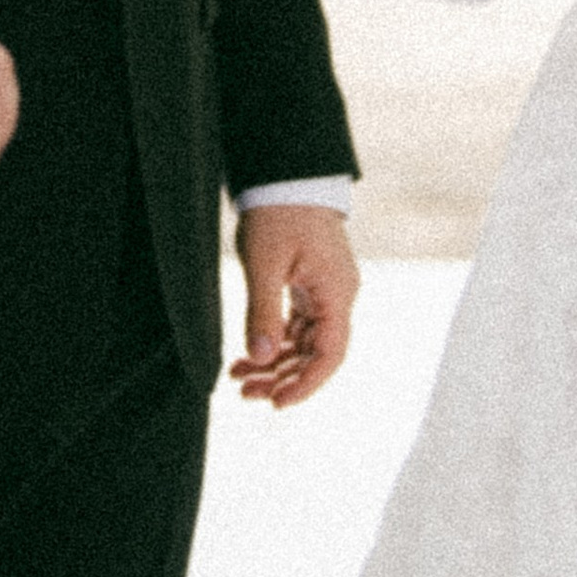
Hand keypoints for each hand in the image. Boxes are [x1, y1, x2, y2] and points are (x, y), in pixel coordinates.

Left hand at [232, 202, 358, 409]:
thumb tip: (259, 360)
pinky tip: (247, 356)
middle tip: (245, 393)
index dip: (305, 385)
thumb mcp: (265, 263)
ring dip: (275, 364)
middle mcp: (337, 295)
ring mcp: (324, 291)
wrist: (285, 173)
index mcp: (336, 292)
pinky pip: (297, 326)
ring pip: (304, 343)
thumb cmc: (278, 212)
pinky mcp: (310, 285)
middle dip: (282, 378)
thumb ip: (262, 312)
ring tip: (239, 379)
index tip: (276, 403)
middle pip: (316, 354)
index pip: (330, 355)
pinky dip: (274, 342)